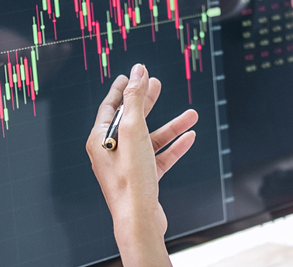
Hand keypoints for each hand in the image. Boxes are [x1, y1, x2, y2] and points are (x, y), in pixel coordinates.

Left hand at [86, 64, 197, 265]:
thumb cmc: (131, 178)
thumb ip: (136, 99)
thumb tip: (138, 71)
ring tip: (192, 114)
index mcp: (100, 139)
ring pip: (150, 139)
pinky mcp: (143, 180)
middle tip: (158, 84)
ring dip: (171, 126)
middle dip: (146, 102)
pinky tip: (190, 137)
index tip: (131, 75)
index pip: (110, 107)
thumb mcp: (133, 130)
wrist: (139, 221)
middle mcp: (111, 152)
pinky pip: (160, 157)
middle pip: (130, 120)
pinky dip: (174, 146)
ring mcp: (127, 166)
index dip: (122, 89)